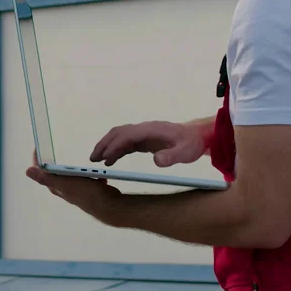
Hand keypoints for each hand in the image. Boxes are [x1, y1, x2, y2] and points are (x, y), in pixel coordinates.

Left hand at [26, 152, 122, 224]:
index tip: (38, 148)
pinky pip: (85, 179)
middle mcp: (63, 189)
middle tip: (53, 152)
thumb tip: (28, 171)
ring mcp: (76, 190)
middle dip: (53, 164)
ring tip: (77, 163)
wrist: (108, 204)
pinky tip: (95, 174)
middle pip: (54, 174)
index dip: (38, 160)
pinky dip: (89, 174)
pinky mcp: (87, 190)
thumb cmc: (87, 193)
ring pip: (70, 176)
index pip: (42, 172)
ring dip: (73, 169)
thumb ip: (47, 177)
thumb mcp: (65, 182)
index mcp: (56, 186)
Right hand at [90, 120, 210, 167]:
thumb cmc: (192, 144)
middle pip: (119, 133)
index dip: (116, 146)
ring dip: (107, 146)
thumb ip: (171, 156)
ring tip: (96, 160)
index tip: (105, 158)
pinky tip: (110, 160)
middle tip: (92, 159)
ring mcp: (144, 133)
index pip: (128, 135)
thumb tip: (157, 161)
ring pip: (120, 136)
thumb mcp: (185, 152)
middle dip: (104, 144)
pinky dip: (116, 150)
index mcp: (152, 130)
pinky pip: (126, 142)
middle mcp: (145, 129)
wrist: (198, 136)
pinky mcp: (145, 139)